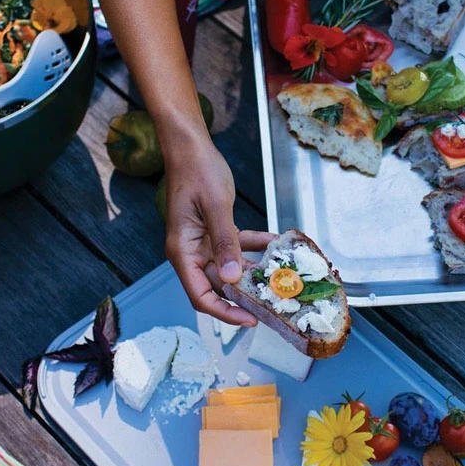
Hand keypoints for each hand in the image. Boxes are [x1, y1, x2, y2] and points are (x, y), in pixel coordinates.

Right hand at [163, 136, 274, 323]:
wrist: (191, 146)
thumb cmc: (197, 171)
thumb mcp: (216, 206)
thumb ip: (225, 242)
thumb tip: (232, 278)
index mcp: (182, 252)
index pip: (200, 296)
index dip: (225, 312)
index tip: (251, 319)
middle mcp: (190, 252)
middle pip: (217, 287)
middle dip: (245, 296)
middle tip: (275, 302)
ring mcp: (202, 243)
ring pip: (230, 269)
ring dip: (254, 272)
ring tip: (281, 276)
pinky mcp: (214, 232)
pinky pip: (237, 246)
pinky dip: (255, 246)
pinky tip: (276, 242)